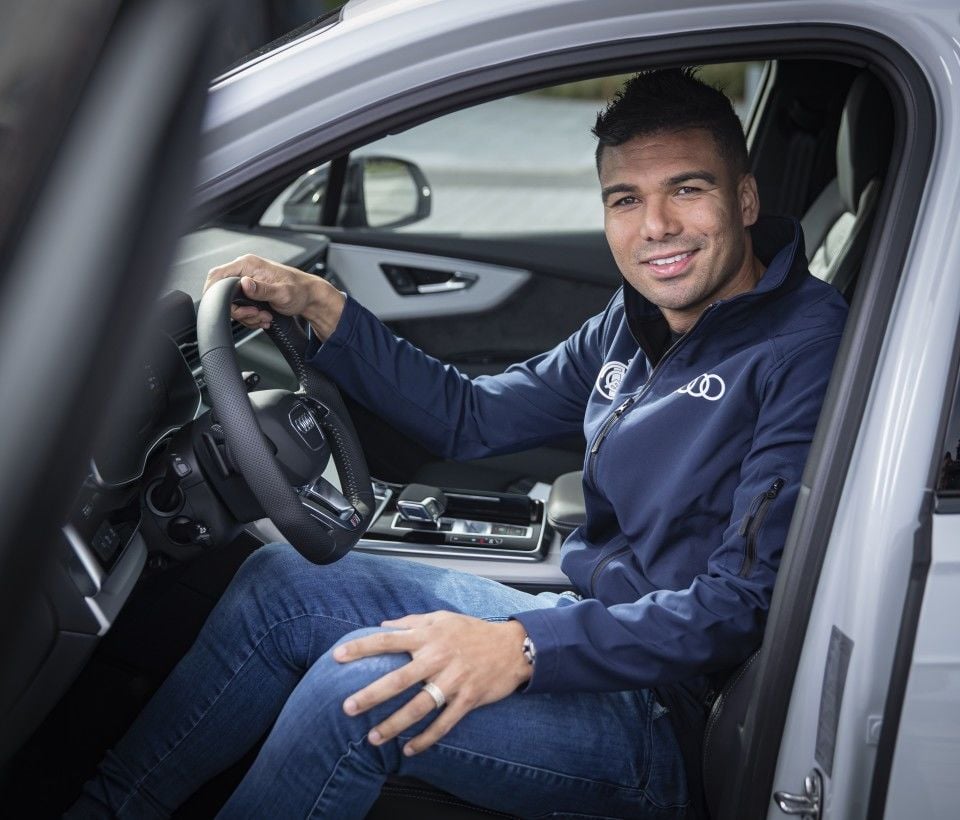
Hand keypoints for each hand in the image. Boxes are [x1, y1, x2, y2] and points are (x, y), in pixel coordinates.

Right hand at [203, 254, 345, 339]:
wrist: (310, 297)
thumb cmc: (299, 291)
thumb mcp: (282, 293)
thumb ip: (262, 290)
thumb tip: (245, 284)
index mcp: (248, 264)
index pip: (217, 275)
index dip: (215, 293)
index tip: (229, 309)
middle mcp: (245, 270)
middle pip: (223, 293)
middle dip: (240, 310)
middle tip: (257, 314)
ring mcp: (247, 281)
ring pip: (233, 304)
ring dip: (248, 316)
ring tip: (265, 316)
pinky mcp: (250, 292)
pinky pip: (241, 307)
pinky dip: (251, 317)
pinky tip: (264, 317)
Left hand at [333, 612, 531, 755]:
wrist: (513, 647)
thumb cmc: (474, 631)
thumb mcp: (442, 618)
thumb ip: (412, 621)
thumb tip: (383, 625)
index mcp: (429, 636)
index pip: (388, 640)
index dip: (362, 647)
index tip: (338, 656)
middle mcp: (438, 658)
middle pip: (399, 679)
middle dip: (371, 694)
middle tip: (348, 707)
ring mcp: (454, 680)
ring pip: (419, 706)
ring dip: (394, 724)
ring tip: (373, 737)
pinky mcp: (468, 699)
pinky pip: (444, 723)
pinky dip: (426, 738)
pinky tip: (410, 749)